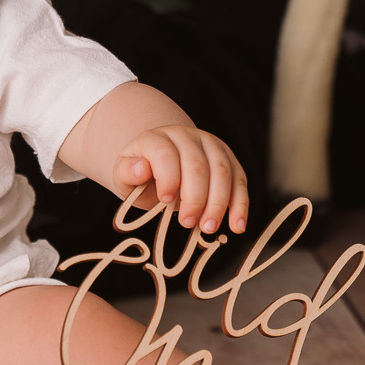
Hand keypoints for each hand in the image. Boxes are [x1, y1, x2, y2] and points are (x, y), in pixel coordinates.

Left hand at [115, 125, 247, 234]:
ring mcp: (211, 145)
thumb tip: (141, 169)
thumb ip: (127, 172)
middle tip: (187, 223)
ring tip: (209, 228)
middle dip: (195, 198)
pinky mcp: (228, 160)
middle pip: (197, 165)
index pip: (166, 154)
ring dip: (219, 203)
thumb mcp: (124, 175)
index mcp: (157, 138)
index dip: (168, 178)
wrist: (161, 163)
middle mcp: (187, 137)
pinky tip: (237, 226)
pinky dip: (240, 204)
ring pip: (222, 171)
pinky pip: (239, 180)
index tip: (165, 200)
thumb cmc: (141, 174)